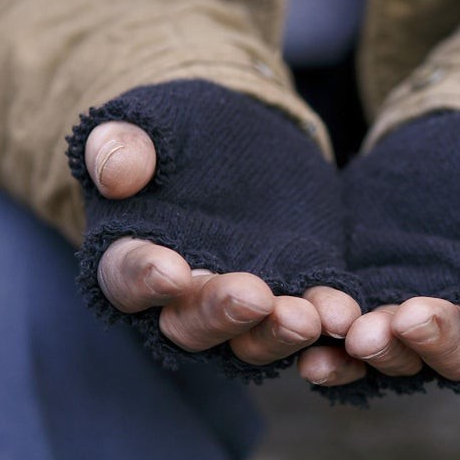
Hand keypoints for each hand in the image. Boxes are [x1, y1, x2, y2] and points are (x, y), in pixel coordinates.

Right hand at [84, 119, 359, 365]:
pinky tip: (343, 314)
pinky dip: (325, 317)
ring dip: (278, 332)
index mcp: (134, 255)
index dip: (146, 278)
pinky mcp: (294, 289)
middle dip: (222, 314)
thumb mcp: (148, 123)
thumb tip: (116, 177)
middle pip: (192, 323)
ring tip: (308, 318)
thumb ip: (120, 145)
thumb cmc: (178, 129)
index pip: (128, 277)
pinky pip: (309, 315)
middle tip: (253, 298)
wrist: (243, 130)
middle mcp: (184, 295)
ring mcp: (242, 301)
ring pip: (252, 337)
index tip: (170, 271)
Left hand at [298, 155, 459, 384]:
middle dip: (439, 339)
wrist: (431, 162)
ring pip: (406, 360)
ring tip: (360, 335)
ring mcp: (417, 332)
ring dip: (384, 352)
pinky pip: (353, 355)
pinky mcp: (369, 320)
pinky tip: (313, 357)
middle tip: (411, 317)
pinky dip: (336, 362)